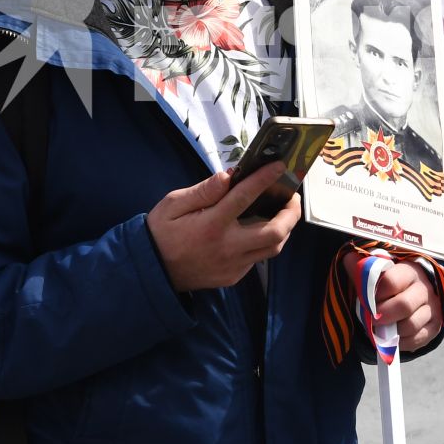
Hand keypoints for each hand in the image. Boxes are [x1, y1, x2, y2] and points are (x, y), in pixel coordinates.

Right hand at [148, 164, 301, 292]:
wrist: (152, 272)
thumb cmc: (161, 233)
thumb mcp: (173, 205)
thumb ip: (203, 191)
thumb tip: (228, 176)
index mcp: (211, 225)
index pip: (245, 197)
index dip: (265, 179)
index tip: (279, 166)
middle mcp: (227, 247)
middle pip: (275, 231)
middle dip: (291, 212)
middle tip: (291, 196)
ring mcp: (232, 266)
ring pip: (273, 248)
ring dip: (284, 229)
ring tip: (282, 212)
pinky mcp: (233, 277)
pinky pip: (258, 259)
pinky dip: (265, 243)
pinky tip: (259, 230)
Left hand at [352, 247, 441, 351]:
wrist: (411, 294)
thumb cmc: (390, 282)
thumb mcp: (376, 271)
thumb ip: (362, 267)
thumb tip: (347, 259)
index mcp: (409, 270)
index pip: (391, 281)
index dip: (375, 294)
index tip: (366, 300)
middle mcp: (425, 288)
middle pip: (404, 305)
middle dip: (382, 315)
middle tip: (372, 319)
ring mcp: (433, 308)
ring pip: (411, 325)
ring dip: (391, 331)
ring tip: (381, 328)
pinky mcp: (435, 327)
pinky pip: (417, 339)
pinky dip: (401, 342)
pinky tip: (392, 336)